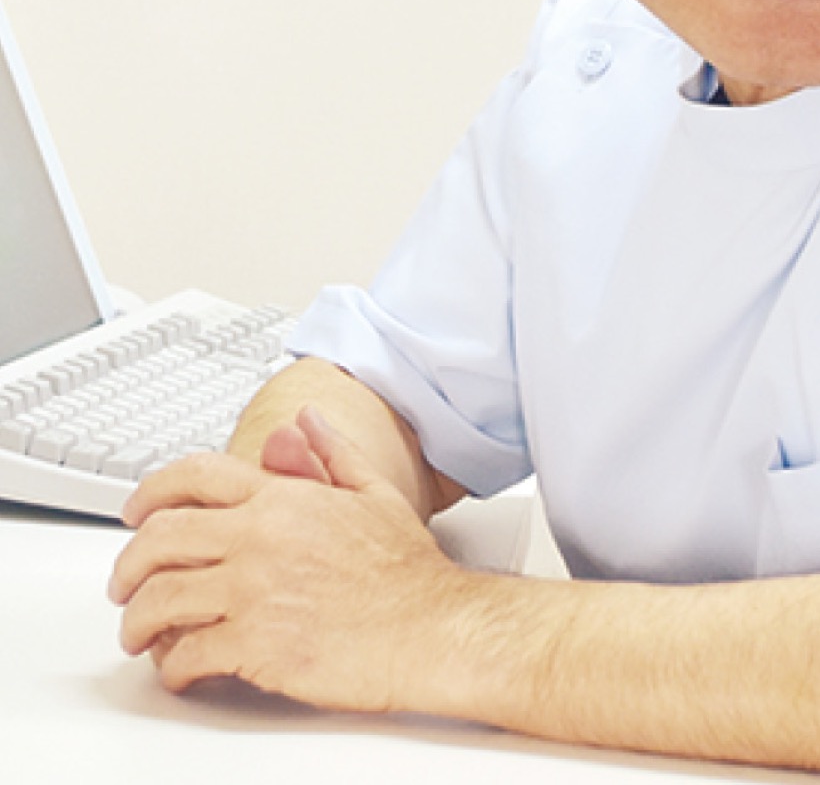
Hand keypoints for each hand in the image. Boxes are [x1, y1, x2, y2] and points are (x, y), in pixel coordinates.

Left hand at [108, 407, 462, 713]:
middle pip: (160, 537)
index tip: (134, 509)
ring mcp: (253, 592)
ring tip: (139, 632)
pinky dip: (171, 664)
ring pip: (159, 598)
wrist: (429, 628)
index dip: (151, 490)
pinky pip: (186, 654)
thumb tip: (307, 419)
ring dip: (137, 619)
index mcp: (283, 498)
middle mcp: (259, 538)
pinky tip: (179, 667)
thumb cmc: (406, 569)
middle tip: (125, 581)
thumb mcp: (373, 492)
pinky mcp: (255, 646)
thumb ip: (331, 453)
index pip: (194, 476)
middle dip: (129, 561)